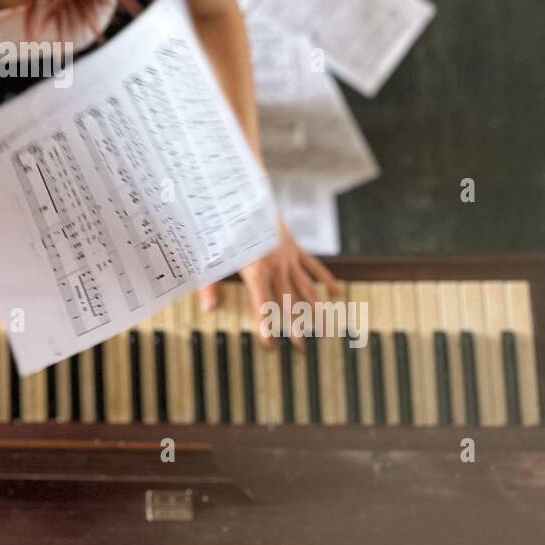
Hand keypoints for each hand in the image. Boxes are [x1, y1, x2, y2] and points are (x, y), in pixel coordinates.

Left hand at [198, 215, 338, 350]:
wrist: (245, 196)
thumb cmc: (226, 229)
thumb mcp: (214, 257)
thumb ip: (210, 285)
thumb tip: (208, 309)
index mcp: (256, 271)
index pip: (263, 306)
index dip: (266, 327)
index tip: (270, 346)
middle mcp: (277, 267)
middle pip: (289, 302)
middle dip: (295, 326)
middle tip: (301, 349)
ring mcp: (289, 257)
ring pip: (306, 288)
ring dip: (314, 310)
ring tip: (322, 331)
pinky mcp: (295, 248)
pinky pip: (314, 266)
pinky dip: (326, 279)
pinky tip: (335, 293)